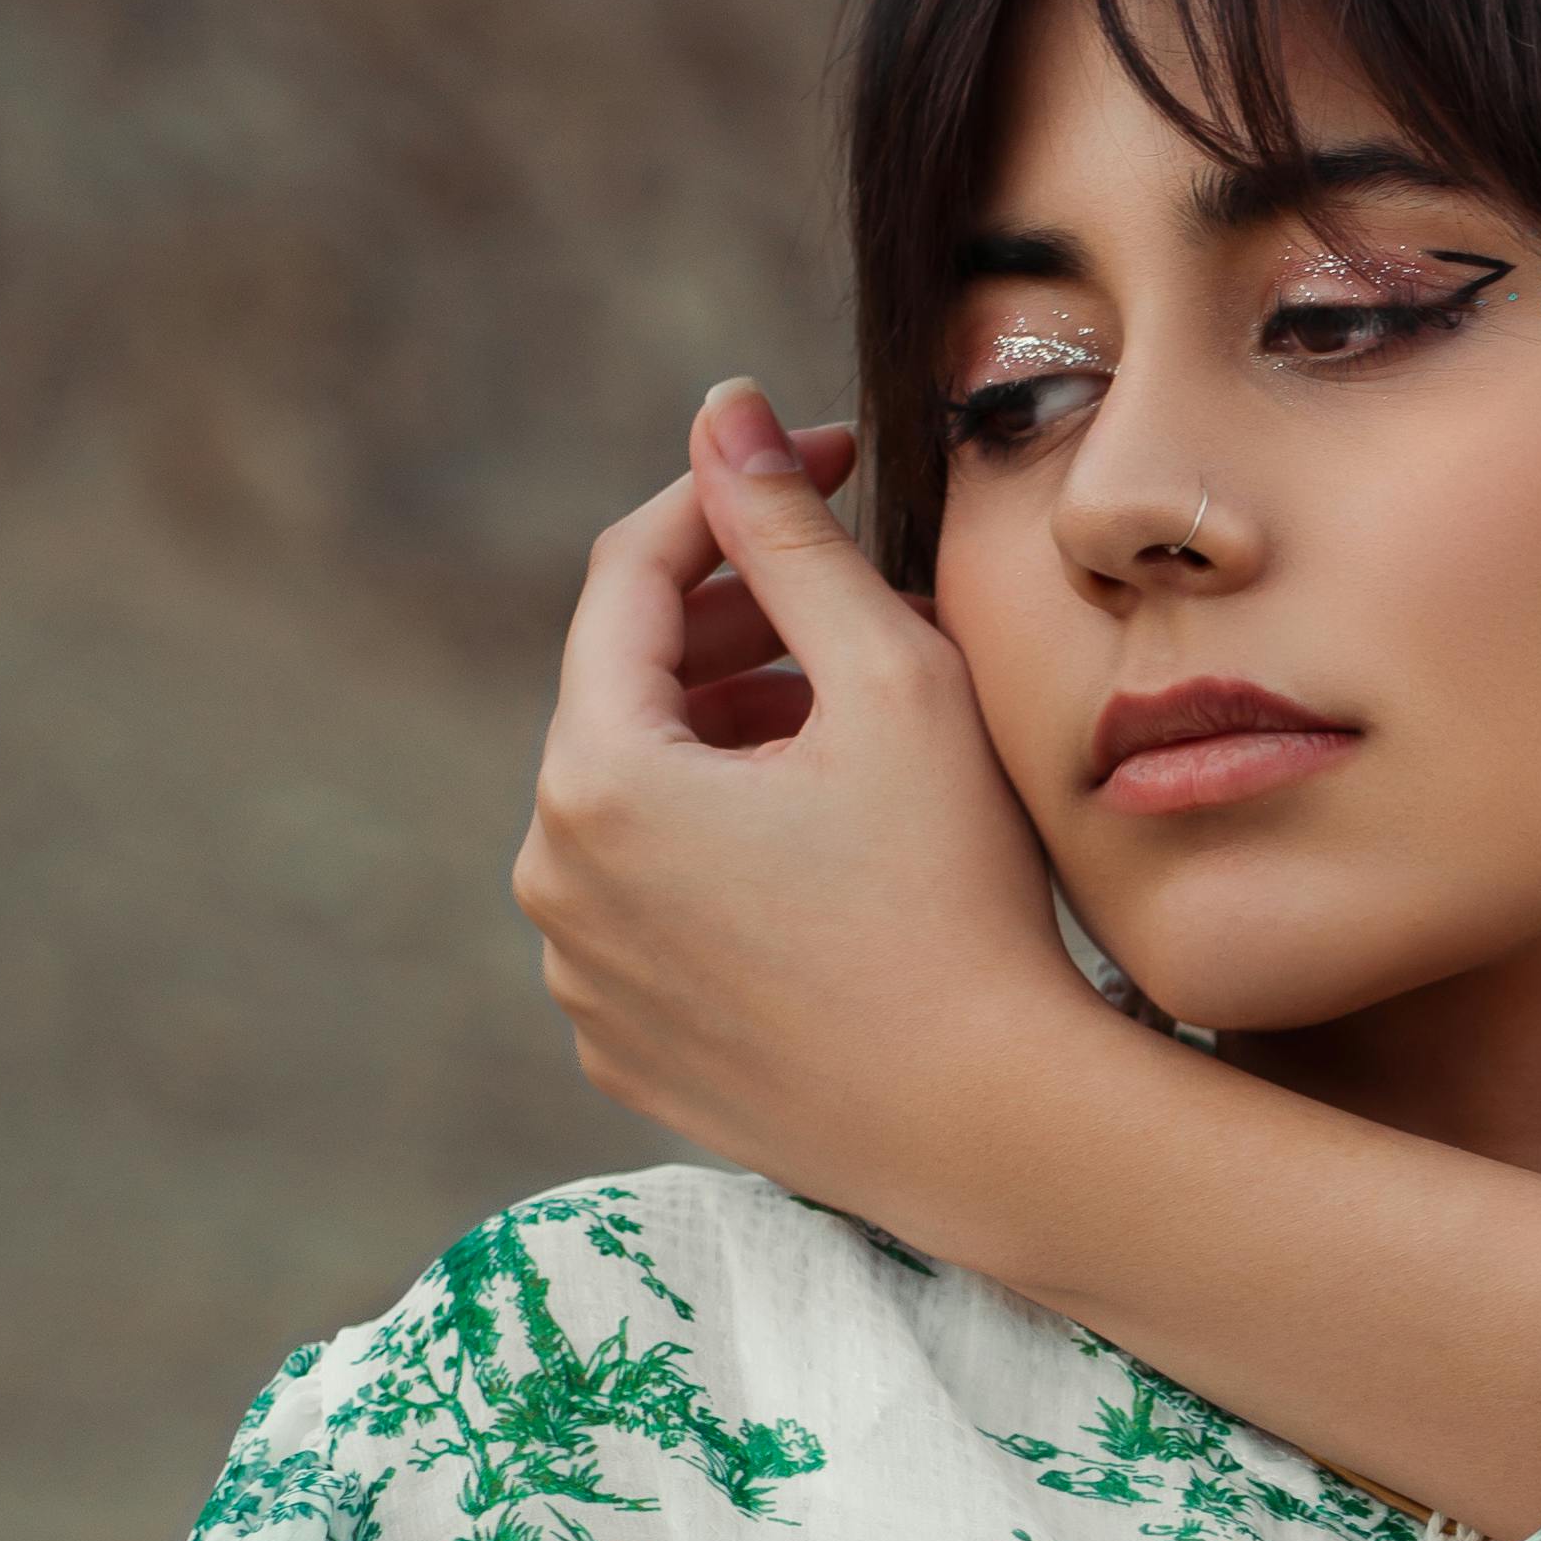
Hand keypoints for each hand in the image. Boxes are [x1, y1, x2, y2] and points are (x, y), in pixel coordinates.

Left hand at [514, 381, 1083, 1180]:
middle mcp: (553, 880)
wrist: (988, 1127)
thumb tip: (724, 412)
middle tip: (853, 605)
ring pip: (639, 809)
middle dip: (735, 629)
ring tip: (849, 739)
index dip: (732, 502)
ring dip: (729, 749)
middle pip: (627, 696)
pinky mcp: (625, 1048)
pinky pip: (652, 912)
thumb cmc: (956, 901)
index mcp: (596, 778)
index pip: (629, 577)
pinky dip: (719, 862)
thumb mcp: (894, 683)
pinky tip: (826, 862)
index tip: (828, 467)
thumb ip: (794, 536)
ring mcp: (581, 977)